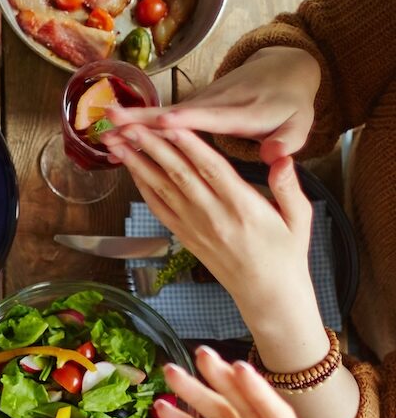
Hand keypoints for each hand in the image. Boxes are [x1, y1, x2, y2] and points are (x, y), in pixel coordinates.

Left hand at [100, 124, 312, 320]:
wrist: (267, 296)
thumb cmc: (286, 254)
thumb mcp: (300, 218)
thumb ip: (288, 186)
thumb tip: (282, 156)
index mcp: (243, 207)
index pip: (212, 169)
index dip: (189, 144)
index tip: (169, 121)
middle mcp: (214, 217)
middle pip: (178, 175)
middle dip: (152, 147)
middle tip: (127, 123)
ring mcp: (196, 229)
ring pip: (163, 190)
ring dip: (138, 164)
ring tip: (117, 142)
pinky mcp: (187, 238)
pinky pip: (161, 210)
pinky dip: (144, 188)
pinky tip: (131, 170)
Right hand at [108, 46, 320, 164]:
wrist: (285, 71)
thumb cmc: (292, 105)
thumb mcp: (300, 123)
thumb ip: (289, 141)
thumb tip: (276, 156)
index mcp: (242, 112)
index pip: (212, 117)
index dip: (188, 120)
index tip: (163, 122)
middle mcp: (215, 104)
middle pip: (175, 112)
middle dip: (144, 117)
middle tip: (113, 120)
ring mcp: (202, 106)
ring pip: (163, 116)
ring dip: (133, 125)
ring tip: (104, 134)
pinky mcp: (194, 111)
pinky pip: (163, 123)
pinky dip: (140, 130)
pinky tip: (118, 142)